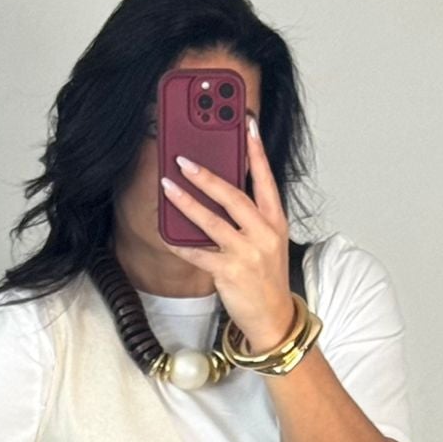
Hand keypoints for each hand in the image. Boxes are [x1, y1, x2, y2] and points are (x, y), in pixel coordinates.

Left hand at [158, 116, 295, 353]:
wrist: (273, 318)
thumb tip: (220, 191)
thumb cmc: (267, 277)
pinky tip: (167, 234)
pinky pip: (198, 253)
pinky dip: (180, 244)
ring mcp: (247, 253)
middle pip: (233, 196)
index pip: (266, 178)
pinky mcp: (229, 272)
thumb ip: (251, 217)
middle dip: (207, 175)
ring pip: (211, 221)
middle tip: (184, 160)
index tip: (246, 124)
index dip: (256, 150)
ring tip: (168, 187)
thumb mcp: (269, 242)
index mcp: (275, 221)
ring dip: (186, 202)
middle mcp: (263, 233)